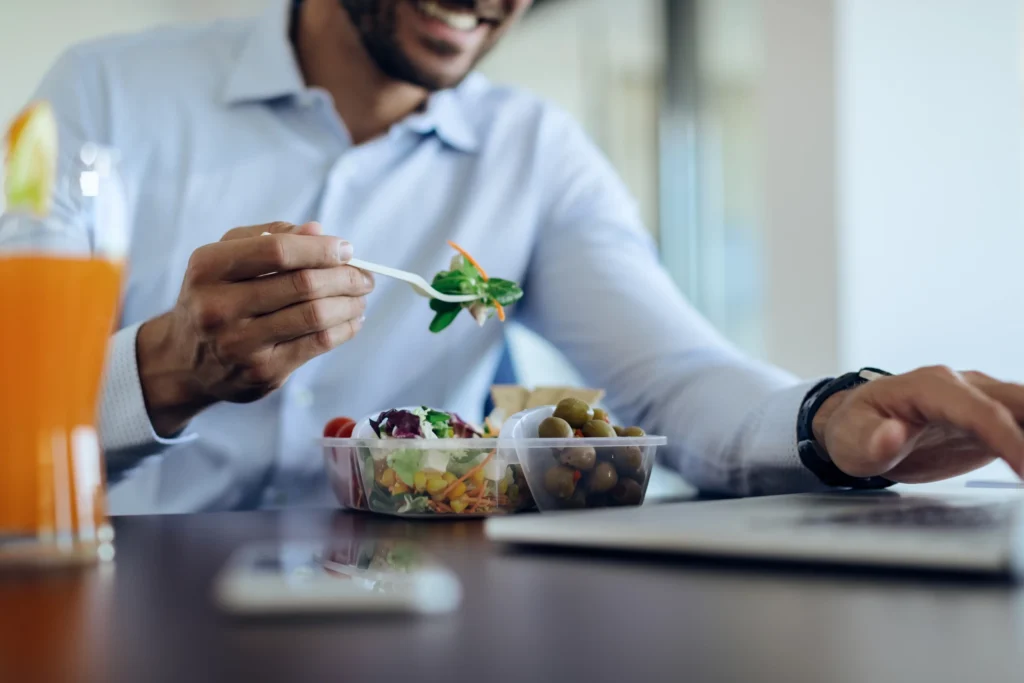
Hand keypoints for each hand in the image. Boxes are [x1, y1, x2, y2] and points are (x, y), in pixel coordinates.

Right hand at [136, 221, 373, 435]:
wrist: (184, 360)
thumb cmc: (215, 297)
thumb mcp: (227, 258)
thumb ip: (269, 237)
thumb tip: (319, 232)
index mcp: (208, 267)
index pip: (277, 251)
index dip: (320, 248)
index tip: (347, 249)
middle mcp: (219, 307)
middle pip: (302, 284)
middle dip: (345, 276)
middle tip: (365, 276)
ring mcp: (240, 343)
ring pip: (315, 316)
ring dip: (350, 303)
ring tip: (361, 296)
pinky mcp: (262, 372)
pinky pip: (317, 344)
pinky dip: (345, 329)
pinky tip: (352, 320)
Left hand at [814, 366, 1023, 482]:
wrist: (858, 425)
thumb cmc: (853, 429)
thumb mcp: (851, 441)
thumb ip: (872, 441)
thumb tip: (894, 434)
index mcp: (928, 387)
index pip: (978, 411)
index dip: (1007, 439)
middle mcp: (959, 386)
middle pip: (1014, 401)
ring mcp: (976, 399)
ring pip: (1021, 407)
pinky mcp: (985, 420)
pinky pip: (1019, 423)